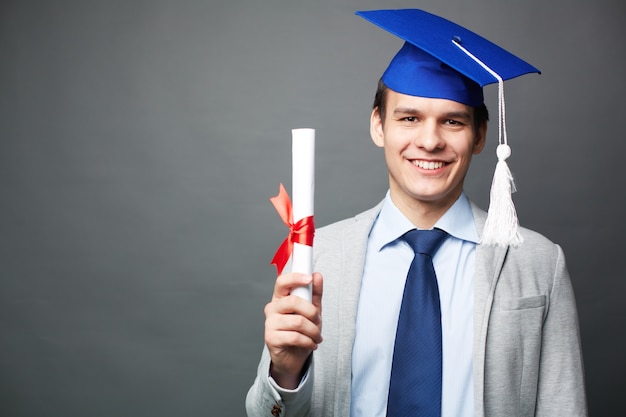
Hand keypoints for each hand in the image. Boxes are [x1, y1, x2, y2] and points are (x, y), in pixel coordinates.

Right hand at [264, 272, 322, 388]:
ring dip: (313, 331)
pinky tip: (311, 344)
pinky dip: (308, 342)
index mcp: (280, 298)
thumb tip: (317, 275)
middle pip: (293, 302)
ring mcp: (270, 323)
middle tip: (318, 321)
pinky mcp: (271, 338)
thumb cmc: (301, 332)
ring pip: (297, 322)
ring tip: (317, 336)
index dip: (295, 278)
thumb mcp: (311, 311)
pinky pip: (295, 337)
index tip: (309, 278)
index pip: (282, 282)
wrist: (293, 358)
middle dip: (312, 312)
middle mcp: (272, 308)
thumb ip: (314, 294)